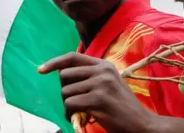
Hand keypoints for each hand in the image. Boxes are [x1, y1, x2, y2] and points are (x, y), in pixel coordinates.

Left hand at [38, 52, 155, 132]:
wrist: (142, 125)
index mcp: (104, 65)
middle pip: (64, 76)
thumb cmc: (121, 107)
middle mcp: (102, 71)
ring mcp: (101, 84)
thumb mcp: (108, 84)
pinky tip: (79, 118)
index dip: (54, 62)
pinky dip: (69, 113)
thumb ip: (89, 76)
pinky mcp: (98, 99)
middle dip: (65, 91)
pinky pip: (70, 104)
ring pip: (65, 92)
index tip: (40, 70)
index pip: (72, 57)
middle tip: (75, 102)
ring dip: (68, 105)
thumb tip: (61, 73)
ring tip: (79, 112)